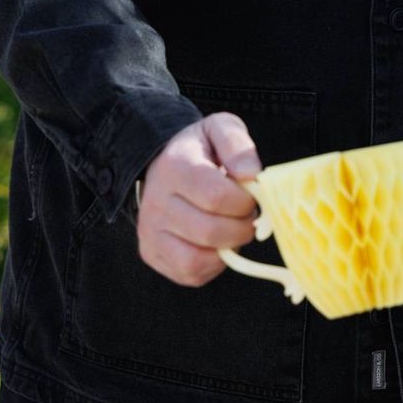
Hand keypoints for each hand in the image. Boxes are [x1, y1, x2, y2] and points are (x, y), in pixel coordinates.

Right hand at [137, 111, 262, 286]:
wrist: (164, 164)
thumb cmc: (202, 149)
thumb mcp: (221, 129)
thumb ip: (239, 145)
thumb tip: (252, 175)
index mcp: (174, 167)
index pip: (216, 196)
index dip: (244, 201)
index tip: (251, 195)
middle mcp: (155, 202)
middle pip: (209, 231)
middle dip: (241, 227)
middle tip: (247, 215)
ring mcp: (149, 231)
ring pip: (196, 260)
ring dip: (227, 249)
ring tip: (232, 229)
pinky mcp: (152, 253)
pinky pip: (190, 273)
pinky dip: (213, 263)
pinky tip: (217, 242)